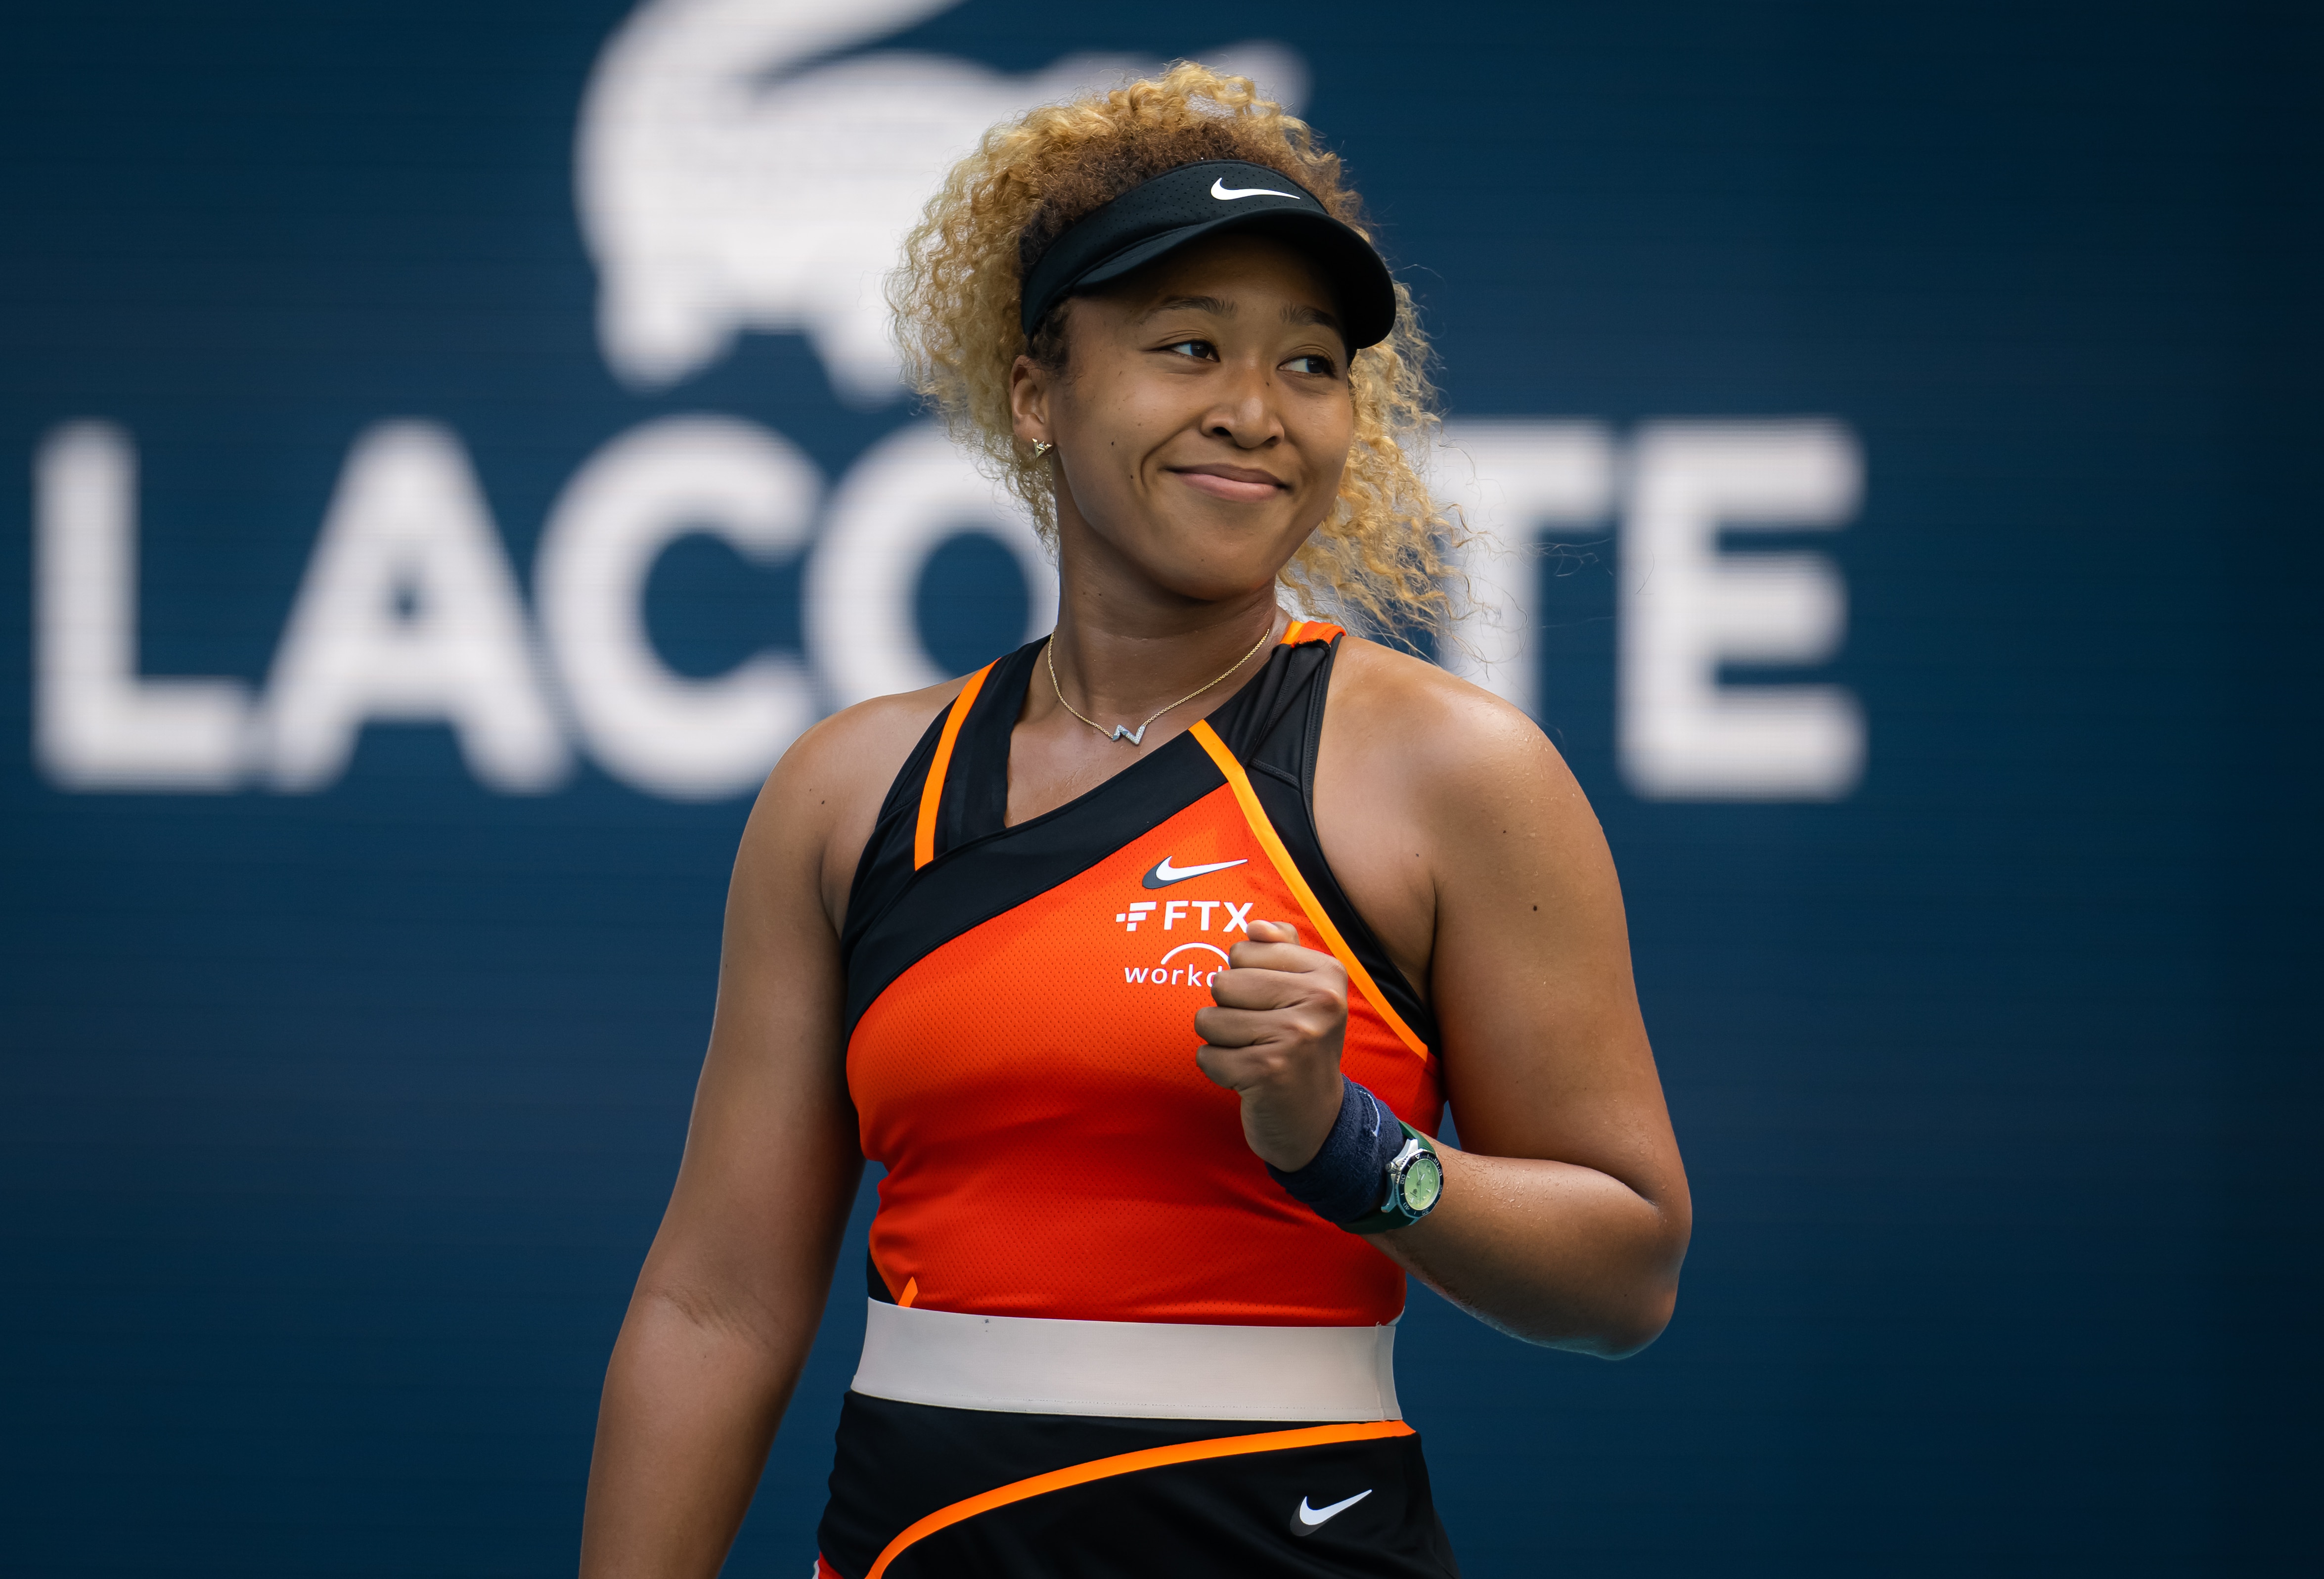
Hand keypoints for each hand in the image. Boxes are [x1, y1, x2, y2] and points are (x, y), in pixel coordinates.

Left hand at [1193, 919, 1349, 1170]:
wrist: (1316, 1119)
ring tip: (1253, 1054)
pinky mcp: (1269, 1071)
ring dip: (1220, 1041)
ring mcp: (1296, 1036)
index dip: (1243, 979)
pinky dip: (1218, 1069)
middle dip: (1228, 1011)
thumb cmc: (1300, 1046)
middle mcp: (1319, 1000)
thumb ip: (1282, 949)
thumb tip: (1255, 927)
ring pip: (1209, 1019)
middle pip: (1222, 982)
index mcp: (1328, 972)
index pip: (1243, 950)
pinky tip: (1248, 1078)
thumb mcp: (1305, 992)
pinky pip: (1207, 1056)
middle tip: (1259, 1034)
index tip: (1272, 1006)